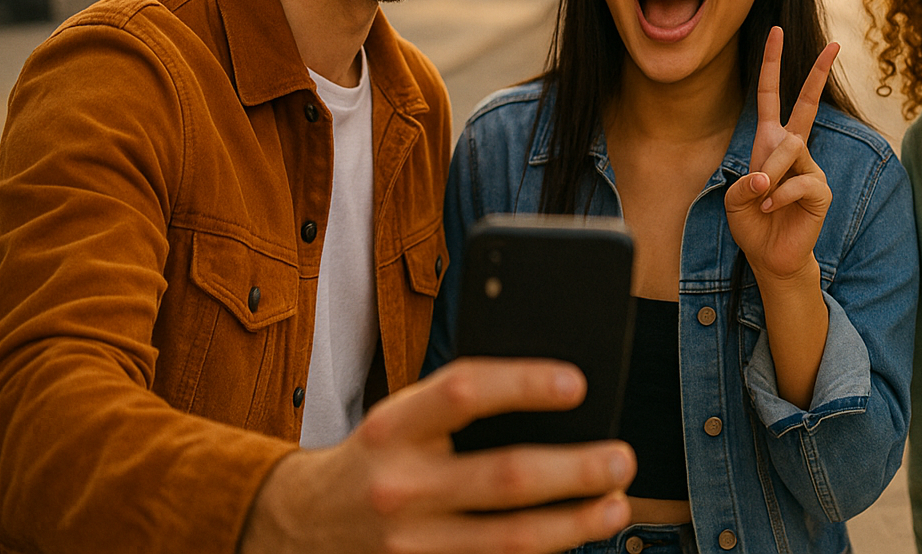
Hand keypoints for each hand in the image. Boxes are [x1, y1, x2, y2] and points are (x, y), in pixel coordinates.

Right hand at [240, 358, 634, 553]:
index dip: (524, 385)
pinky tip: (574, 540)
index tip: (578, 384)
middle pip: (504, 478)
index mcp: (393, 427)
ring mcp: (408, 546)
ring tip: (615, 505)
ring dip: (574, 525)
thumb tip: (558, 400)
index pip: (463, 393)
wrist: (299, 526)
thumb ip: (459, 407)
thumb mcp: (400, 417)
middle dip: (575, 470)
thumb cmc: (375, 458)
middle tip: (621, 459)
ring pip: (509, 541)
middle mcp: (398, 487)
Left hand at [723, 26, 839, 283]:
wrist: (771, 257)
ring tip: (762, 200)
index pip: (772, 96)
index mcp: (770, 142)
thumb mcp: (735, 200)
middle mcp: (794, 149)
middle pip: (806, 104)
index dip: (773, 65)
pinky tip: (771, 210)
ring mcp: (810, 168)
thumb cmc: (753, 224)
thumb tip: (767, 180)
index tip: (776, 33)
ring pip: (789, 151)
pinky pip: (798, 183)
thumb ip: (746, 184)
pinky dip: (778, 197)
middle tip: (835, 45)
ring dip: (769, 176)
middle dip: (818, 73)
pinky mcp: (820, 190)